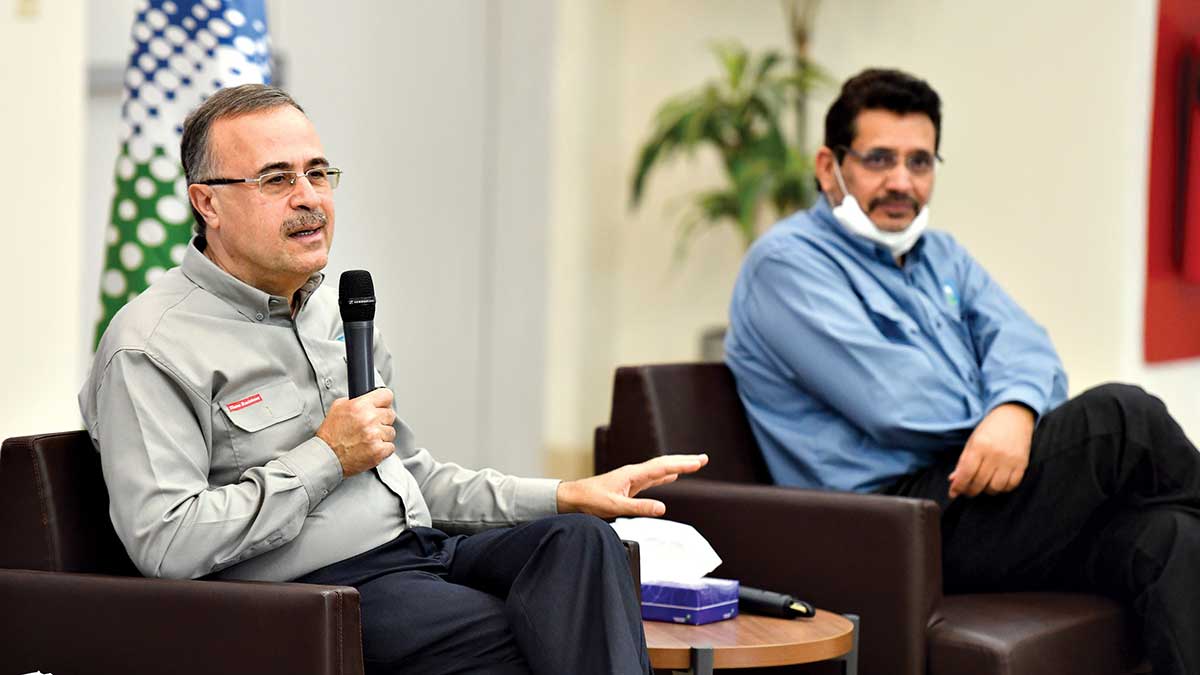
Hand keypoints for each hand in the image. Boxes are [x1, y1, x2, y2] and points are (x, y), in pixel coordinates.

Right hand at [315, 388, 396, 477]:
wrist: (327, 457)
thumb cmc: (331, 434)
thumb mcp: (338, 407)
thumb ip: (356, 400)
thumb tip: (370, 397)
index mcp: (360, 406)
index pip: (386, 396)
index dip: (384, 401)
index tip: (381, 406)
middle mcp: (369, 419)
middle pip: (390, 414)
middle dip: (382, 420)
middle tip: (370, 426)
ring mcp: (375, 436)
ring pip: (391, 431)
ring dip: (382, 435)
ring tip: (368, 438)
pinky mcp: (379, 451)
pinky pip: (390, 446)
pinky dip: (383, 448)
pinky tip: (370, 448)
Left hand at [556, 454, 707, 517]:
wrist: (572, 498)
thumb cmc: (589, 500)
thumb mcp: (615, 506)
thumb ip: (639, 507)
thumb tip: (662, 508)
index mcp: (632, 474)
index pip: (662, 467)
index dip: (681, 464)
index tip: (698, 462)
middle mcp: (634, 473)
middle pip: (664, 463)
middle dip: (684, 461)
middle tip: (703, 459)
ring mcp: (632, 478)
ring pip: (659, 469)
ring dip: (677, 466)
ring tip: (694, 463)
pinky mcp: (629, 485)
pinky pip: (653, 478)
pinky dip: (665, 475)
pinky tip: (671, 475)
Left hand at [948, 403, 1034, 498]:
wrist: (1014, 417)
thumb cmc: (989, 429)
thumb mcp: (972, 442)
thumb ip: (962, 462)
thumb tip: (953, 481)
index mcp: (979, 446)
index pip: (966, 473)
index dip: (958, 487)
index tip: (953, 493)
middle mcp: (995, 454)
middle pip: (980, 483)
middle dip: (970, 491)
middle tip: (967, 490)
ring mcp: (1010, 460)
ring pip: (996, 488)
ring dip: (987, 490)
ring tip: (983, 485)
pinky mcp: (1022, 464)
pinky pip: (1011, 485)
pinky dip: (1002, 488)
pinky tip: (997, 482)